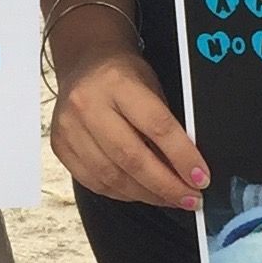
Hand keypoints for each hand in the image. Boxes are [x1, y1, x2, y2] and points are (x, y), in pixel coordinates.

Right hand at [51, 46, 208, 208]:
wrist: (85, 64)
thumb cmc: (123, 76)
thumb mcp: (152, 87)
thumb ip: (167, 125)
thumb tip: (188, 169)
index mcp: (118, 83)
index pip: (157, 126)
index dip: (183, 157)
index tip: (201, 178)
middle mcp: (88, 105)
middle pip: (132, 158)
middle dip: (166, 185)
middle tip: (191, 199)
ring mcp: (69, 128)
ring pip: (112, 177)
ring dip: (147, 195)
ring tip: (170, 199)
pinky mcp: (60, 147)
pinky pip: (95, 182)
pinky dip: (123, 193)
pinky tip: (142, 193)